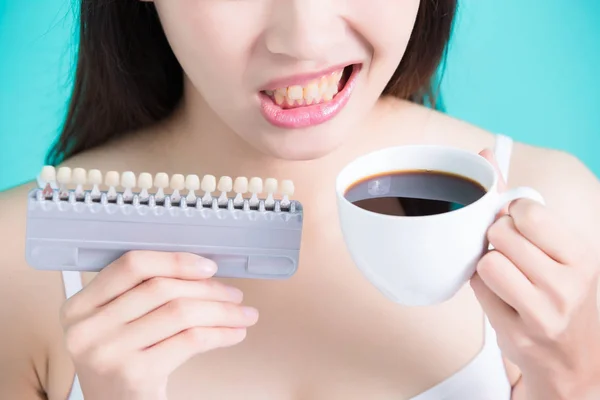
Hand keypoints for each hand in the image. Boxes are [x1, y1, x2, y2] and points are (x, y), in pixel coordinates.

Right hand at [60, 251, 258, 399]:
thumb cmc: (122, 366)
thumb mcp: (115, 326)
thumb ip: (141, 295)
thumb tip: (202, 272)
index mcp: (79, 306)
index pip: (131, 266)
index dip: (175, 261)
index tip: (207, 267)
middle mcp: (87, 328)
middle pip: (162, 289)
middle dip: (208, 289)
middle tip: (234, 295)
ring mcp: (109, 352)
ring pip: (181, 312)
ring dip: (222, 310)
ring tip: (242, 314)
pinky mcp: (135, 374)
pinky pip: (191, 340)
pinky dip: (221, 333)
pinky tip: (234, 333)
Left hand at [470, 149, 599, 398]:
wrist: (575, 361)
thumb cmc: (560, 294)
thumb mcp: (556, 248)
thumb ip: (519, 203)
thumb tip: (485, 154)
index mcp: (580, 255)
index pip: (528, 212)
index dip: (512, 215)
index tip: (519, 227)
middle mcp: (567, 283)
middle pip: (500, 234)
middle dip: (497, 240)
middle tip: (512, 256)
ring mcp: (543, 312)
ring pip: (487, 261)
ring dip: (488, 266)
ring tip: (507, 278)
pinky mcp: (518, 334)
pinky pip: (478, 289)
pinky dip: (482, 288)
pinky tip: (502, 298)